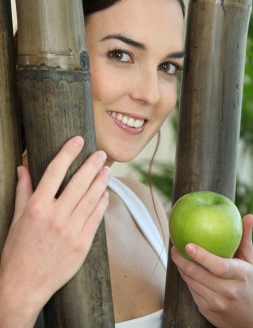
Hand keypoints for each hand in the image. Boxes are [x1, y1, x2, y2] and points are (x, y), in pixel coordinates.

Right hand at [0, 136, 109, 326]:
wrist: (24, 286)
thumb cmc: (17, 251)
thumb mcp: (16, 219)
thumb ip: (23, 191)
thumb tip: (23, 167)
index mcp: (37, 207)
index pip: (56, 171)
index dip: (68, 152)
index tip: (78, 140)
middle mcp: (56, 216)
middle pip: (80, 182)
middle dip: (93, 164)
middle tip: (101, 154)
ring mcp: (72, 231)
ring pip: (92, 198)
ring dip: (102, 181)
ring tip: (107, 170)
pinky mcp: (83, 244)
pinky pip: (96, 217)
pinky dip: (102, 203)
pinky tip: (105, 194)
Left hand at [171, 214, 252, 327]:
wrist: (252, 319)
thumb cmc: (249, 284)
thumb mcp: (250, 262)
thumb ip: (246, 240)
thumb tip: (249, 216)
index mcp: (240, 276)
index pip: (218, 266)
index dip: (201, 256)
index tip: (188, 245)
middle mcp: (228, 291)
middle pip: (198, 274)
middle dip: (181, 259)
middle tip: (174, 247)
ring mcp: (217, 303)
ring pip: (191, 282)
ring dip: (181, 268)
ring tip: (176, 255)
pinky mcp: (207, 311)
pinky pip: (191, 291)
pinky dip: (186, 279)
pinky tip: (184, 269)